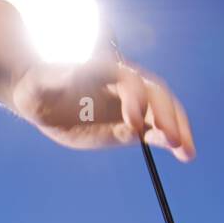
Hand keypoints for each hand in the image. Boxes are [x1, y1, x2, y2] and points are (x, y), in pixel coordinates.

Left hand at [12, 57, 195, 161]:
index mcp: (101, 69)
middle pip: (153, 92)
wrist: (42, 99)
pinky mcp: (133, 120)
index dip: (134, 97)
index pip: (126, 78)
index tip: (133, 122)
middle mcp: (122, 81)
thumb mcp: (38, 84)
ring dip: (178, 128)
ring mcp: (131, 100)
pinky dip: (172, 138)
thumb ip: (57, 80)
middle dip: (164, 115)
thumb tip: (77, 76)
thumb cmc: (38, 89)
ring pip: (163, 108)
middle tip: (170, 141)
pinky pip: (157, 126)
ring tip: (186, 152)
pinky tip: (183, 153)